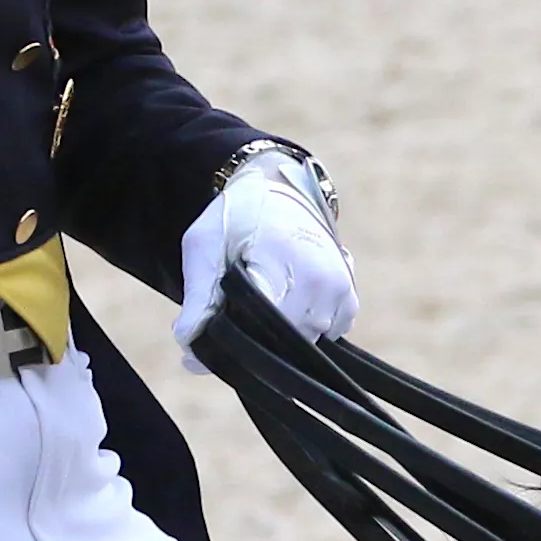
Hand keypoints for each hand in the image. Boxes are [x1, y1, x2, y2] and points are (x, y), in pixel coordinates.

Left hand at [178, 145, 357, 367]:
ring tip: (263, 301)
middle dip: (257, 338)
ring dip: (281, 336)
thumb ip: (198, 299)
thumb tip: (190, 352)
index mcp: (285, 261)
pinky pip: (326, 335)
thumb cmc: (237, 218)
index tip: (215, 331)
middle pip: (284, 342)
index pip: (263, 329)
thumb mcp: (204, 247)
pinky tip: (286, 303)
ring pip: (305, 344)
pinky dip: (303, 328)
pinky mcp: (349, 297)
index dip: (236, 341)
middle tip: (236, 309)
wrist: (278, 189)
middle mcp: (321, 280)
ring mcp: (340, 289)